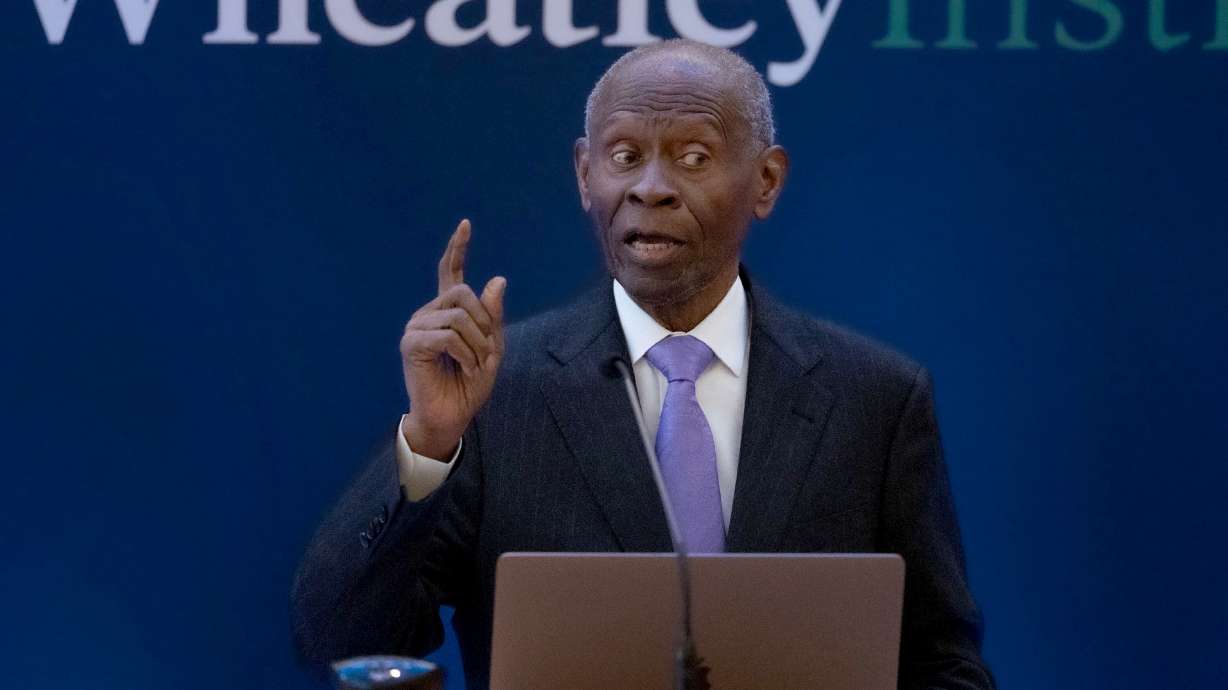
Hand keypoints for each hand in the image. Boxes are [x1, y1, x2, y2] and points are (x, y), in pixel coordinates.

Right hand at [400, 219, 505, 459]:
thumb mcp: (492, 348)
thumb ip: (493, 316)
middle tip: (486, 352)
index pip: (451, 271)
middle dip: (484, 324)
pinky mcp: (412, 344)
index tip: (466, 224)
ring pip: (459, 316)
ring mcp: (417, 327)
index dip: (458, 248)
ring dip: (477, 344)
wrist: (451, 415)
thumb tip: (498, 278)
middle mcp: (429, 313)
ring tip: (475, 364)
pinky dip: (466, 354)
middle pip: (463, 293)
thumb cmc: (469, 384)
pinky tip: (464, 369)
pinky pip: (448, 336)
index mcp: (448, 311)